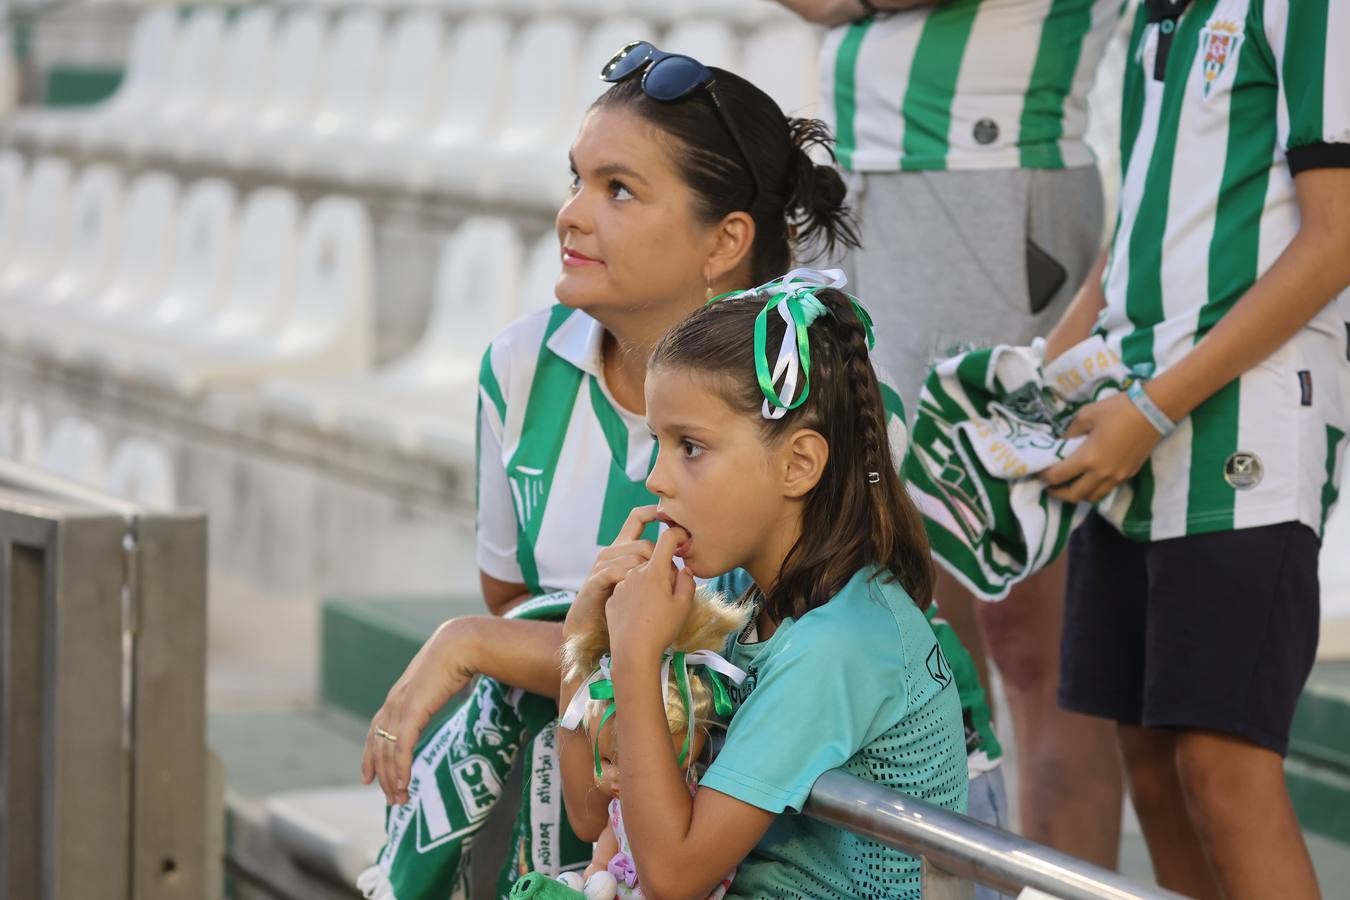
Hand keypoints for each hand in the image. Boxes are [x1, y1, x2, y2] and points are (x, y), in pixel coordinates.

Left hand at [360, 618, 477, 805]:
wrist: (461, 644)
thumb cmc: (458, 657)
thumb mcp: (442, 679)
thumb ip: (437, 691)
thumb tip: (451, 694)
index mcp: (399, 695)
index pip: (376, 730)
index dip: (370, 755)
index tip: (368, 777)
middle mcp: (394, 702)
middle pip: (378, 746)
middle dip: (382, 775)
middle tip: (391, 799)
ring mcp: (400, 707)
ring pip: (387, 751)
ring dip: (392, 778)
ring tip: (400, 799)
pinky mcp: (412, 712)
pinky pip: (401, 748)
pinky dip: (400, 769)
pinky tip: (405, 785)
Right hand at [566, 505, 661, 638]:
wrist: (590, 626)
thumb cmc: (621, 606)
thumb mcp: (642, 583)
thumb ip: (659, 570)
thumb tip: (684, 567)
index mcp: (625, 548)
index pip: (637, 518)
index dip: (653, 512)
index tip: (671, 516)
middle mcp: (613, 551)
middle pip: (644, 544)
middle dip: (663, 561)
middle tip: (673, 581)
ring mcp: (602, 564)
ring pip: (633, 557)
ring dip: (648, 574)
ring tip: (656, 593)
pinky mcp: (595, 579)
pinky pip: (615, 572)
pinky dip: (628, 580)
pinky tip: (635, 593)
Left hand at [605, 526, 695, 663]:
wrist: (632, 651)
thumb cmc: (662, 629)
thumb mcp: (684, 605)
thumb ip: (687, 581)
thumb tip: (683, 569)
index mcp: (654, 570)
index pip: (667, 539)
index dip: (678, 533)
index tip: (684, 537)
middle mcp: (635, 571)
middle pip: (655, 560)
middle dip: (665, 569)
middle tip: (672, 593)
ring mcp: (622, 584)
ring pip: (641, 575)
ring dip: (650, 582)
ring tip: (656, 607)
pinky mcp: (613, 597)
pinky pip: (629, 589)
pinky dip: (637, 595)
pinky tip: (641, 614)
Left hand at [1040, 391, 1163, 503]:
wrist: (1154, 411)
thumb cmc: (1118, 410)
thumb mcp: (1086, 415)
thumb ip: (1070, 432)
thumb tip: (1061, 443)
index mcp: (1088, 458)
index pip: (1058, 477)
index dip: (1044, 477)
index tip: (1038, 472)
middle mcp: (1101, 474)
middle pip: (1073, 496)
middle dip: (1058, 493)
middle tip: (1049, 486)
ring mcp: (1117, 477)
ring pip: (1092, 498)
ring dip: (1077, 495)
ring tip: (1068, 485)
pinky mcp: (1128, 475)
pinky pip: (1106, 490)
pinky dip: (1094, 490)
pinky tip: (1089, 479)